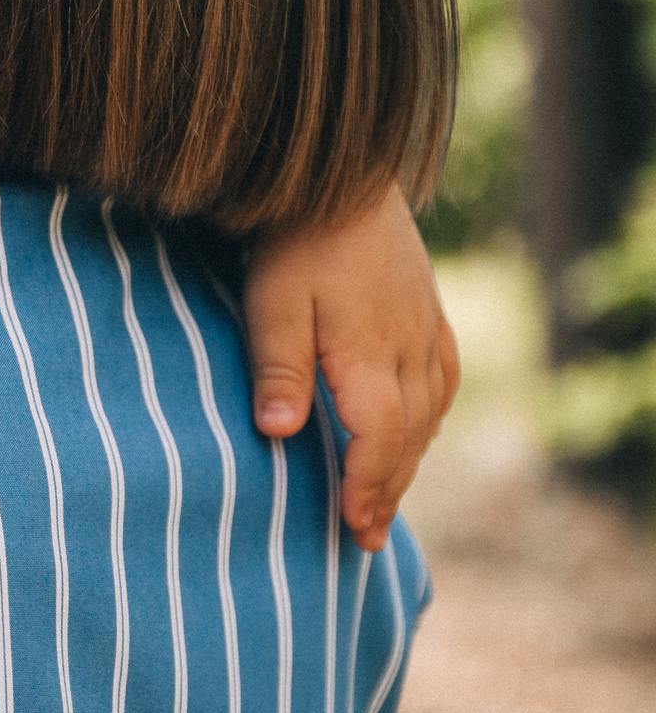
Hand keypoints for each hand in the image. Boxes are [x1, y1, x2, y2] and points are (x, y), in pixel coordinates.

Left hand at [245, 185, 459, 552]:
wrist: (340, 177)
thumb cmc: (295, 240)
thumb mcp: (271, 302)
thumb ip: (277, 367)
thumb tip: (276, 433)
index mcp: (371, 353)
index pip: (379, 439)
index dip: (368, 487)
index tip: (351, 527)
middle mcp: (411, 348)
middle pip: (408, 437)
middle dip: (387, 488)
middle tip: (364, 536)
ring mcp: (426, 329)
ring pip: (428, 413)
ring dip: (407, 459)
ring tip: (382, 498)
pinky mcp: (428, 312)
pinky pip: (440, 381)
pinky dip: (426, 418)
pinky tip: (412, 434)